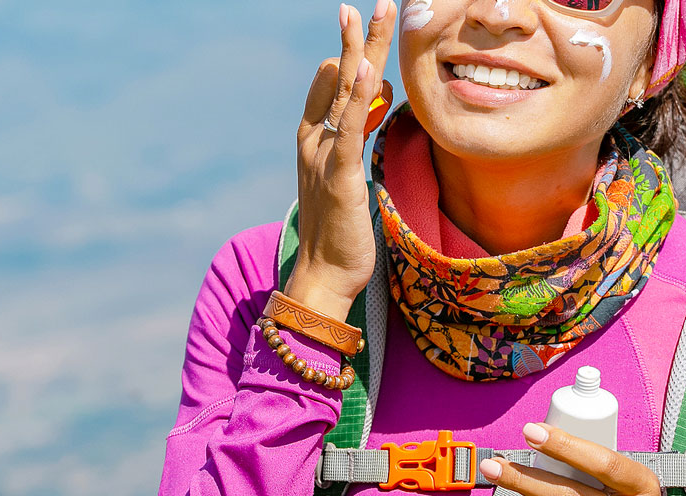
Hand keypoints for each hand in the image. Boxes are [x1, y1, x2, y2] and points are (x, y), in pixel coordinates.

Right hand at [291, 0, 397, 321]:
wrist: (323, 278)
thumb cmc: (338, 236)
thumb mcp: (347, 182)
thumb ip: (352, 145)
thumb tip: (368, 110)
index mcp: (316, 144)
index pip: (333, 89)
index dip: (351, 59)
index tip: (363, 29)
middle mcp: (314, 143)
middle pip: (338, 80)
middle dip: (355, 40)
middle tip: (367, 5)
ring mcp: (323, 158)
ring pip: (344, 95)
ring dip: (359, 52)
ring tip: (370, 14)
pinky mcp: (339, 177)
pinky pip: (349, 129)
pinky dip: (357, 98)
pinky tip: (365, 68)